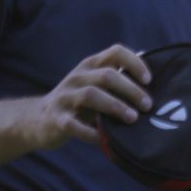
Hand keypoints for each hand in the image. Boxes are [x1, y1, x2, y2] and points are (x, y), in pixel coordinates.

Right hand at [31, 44, 152, 147]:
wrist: (39, 119)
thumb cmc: (80, 102)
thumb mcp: (96, 84)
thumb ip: (118, 77)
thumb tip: (151, 69)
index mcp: (90, 66)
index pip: (115, 52)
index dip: (134, 63)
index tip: (149, 80)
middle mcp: (77, 77)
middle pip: (107, 76)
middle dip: (131, 90)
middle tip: (148, 106)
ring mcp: (64, 97)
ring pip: (91, 95)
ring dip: (115, 106)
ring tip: (133, 118)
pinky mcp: (56, 119)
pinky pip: (73, 125)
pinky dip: (91, 132)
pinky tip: (105, 138)